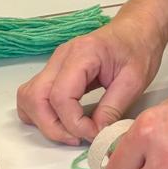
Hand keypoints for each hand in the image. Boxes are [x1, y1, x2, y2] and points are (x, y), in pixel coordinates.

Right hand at [16, 0, 167, 144]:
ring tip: (70, 132)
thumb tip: (96, 135)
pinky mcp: (54, 71)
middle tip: (78, 139)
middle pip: (36, 98)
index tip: (95, 134)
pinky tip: (63, 121)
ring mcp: (54, 63)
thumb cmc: (138, 50)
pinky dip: (40, 113)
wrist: (136, 30)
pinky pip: (33, 94)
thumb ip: (113, 109)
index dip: (74, 123)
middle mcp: (60, 57)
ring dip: (43, 121)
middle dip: (53, 126)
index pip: (61, 96)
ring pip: (28, 97)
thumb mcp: (134, 81)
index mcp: (82, 54)